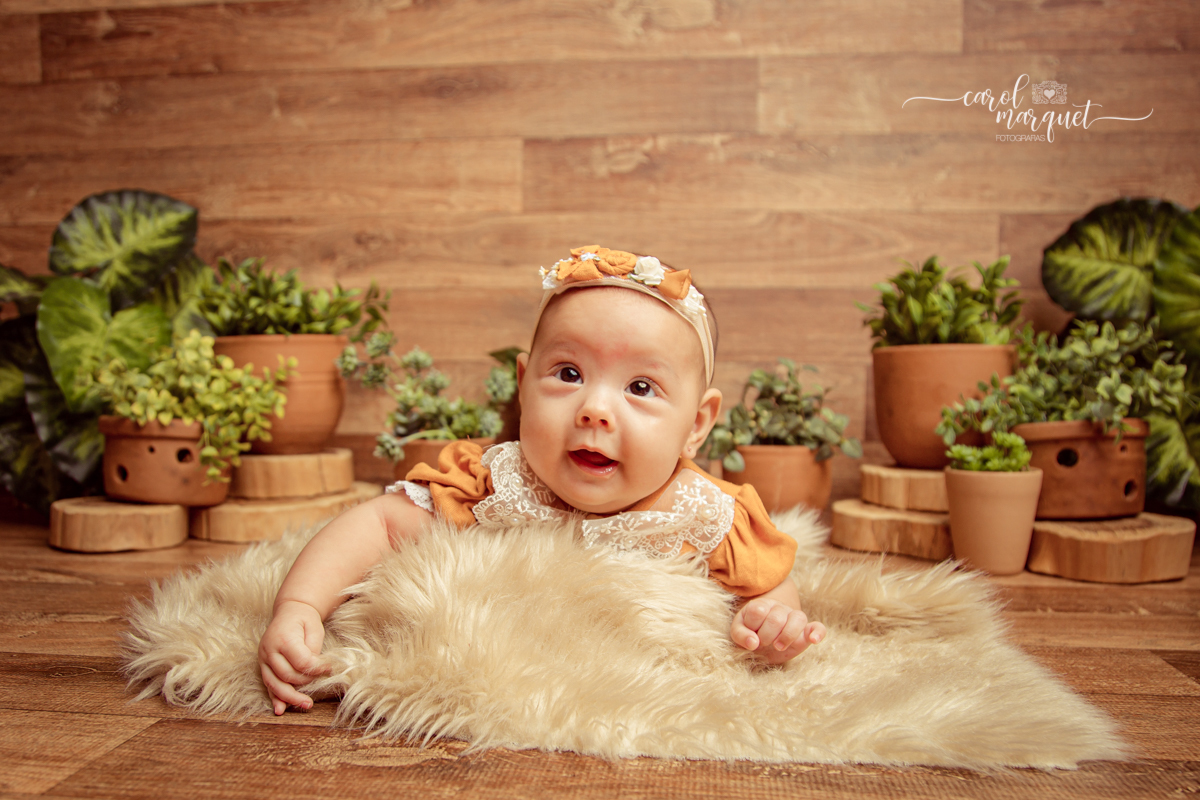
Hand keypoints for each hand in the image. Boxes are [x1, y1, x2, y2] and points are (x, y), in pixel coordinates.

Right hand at [257, 599, 331, 714]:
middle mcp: (269, 650)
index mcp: (284, 638)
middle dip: (306, 683)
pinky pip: (267, 685)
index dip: (317, 669)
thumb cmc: (305, 620)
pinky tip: (280, 710)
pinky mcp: (262, 665)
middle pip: (287, 675)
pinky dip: (274, 698)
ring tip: (307, 704)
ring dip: (290, 697)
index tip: (329, 668)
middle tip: (321, 683)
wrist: (289, 611)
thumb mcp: (314, 630)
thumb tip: (316, 671)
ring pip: (275, 684)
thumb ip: (313, 650)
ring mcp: (263, 659)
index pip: (301, 662)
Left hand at [730, 598, 825, 664]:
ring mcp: (794, 618)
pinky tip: (813, 640)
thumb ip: (741, 635)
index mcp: (761, 605)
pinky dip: (818, 633)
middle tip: (763, 643)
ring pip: (798, 618)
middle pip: (776, 618)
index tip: (750, 635)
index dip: (752, 626)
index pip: (758, 610)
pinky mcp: (805, 632)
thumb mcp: (739, 632)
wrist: (763, 640)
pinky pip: (818, 627)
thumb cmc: (751, 633)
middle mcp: (779, 608)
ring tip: (778, 646)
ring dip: (787, 635)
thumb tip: (753, 642)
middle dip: (766, 636)